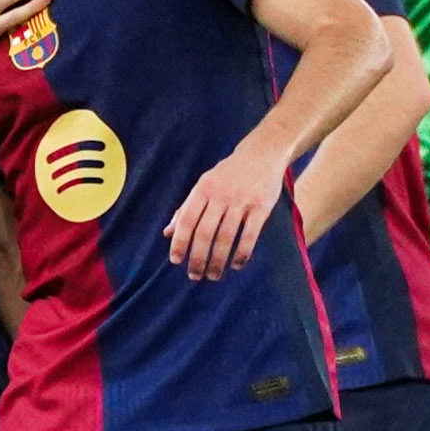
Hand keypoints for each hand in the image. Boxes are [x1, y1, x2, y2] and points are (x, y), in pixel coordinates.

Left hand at [163, 138, 285, 279]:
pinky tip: (236, 265)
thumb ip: (186, 208)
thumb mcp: (204, 185)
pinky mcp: (261, 207)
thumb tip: (168, 233)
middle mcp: (220, 195)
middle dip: (198, 258)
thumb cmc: (228, 174)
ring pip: (226, 237)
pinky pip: (250, 235)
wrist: (262, 154)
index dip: (180, 242)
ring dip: (218, 260)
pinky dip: (242, 253)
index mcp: (202, 189)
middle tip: (194, 276)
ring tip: (213, 276)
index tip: (176, 261)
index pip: (187, 220)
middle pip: (205, 232)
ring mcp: (241, 201)